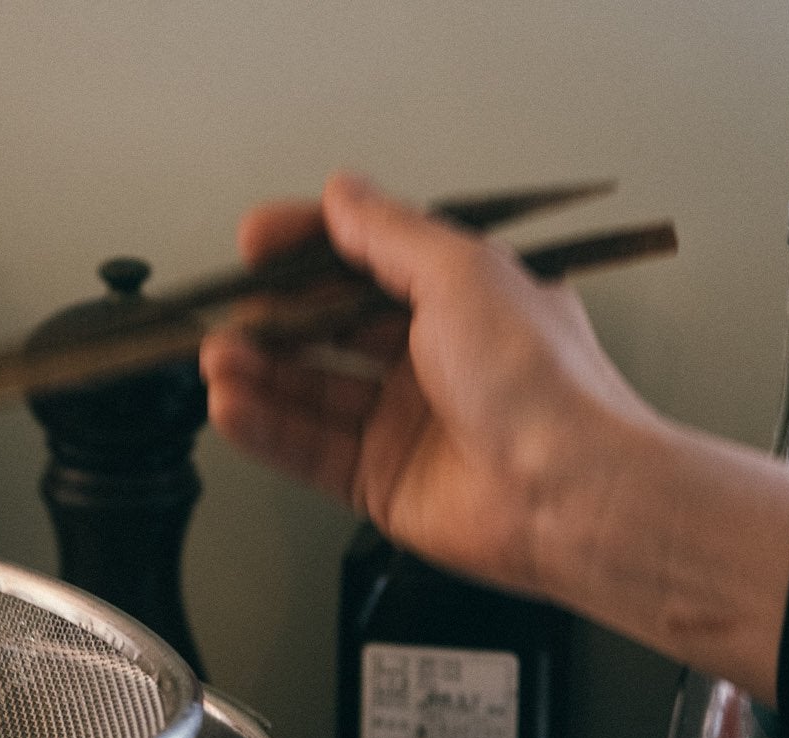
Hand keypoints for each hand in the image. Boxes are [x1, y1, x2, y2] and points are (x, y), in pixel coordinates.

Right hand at [202, 174, 659, 596]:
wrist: (568, 491)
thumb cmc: (545, 385)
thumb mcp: (462, 272)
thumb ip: (390, 233)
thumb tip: (345, 195)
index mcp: (465, 299)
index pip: (368, 259)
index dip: (310, 247)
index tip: (258, 243)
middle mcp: (435, 358)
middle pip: (330, 327)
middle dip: (275, 317)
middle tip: (233, 310)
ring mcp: (406, 422)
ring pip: (312, 390)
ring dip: (260, 372)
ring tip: (219, 359)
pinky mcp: (382, 481)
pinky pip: (308, 450)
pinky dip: (266, 428)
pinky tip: (233, 407)